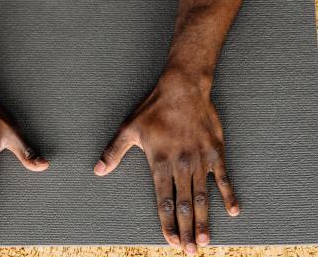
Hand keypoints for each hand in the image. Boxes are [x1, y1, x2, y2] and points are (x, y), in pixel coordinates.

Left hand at [94, 69, 238, 253]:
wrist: (182, 89)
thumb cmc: (154, 108)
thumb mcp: (129, 128)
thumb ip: (114, 152)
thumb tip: (98, 170)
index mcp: (160, 163)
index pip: (164, 201)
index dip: (167, 223)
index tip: (170, 241)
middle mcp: (181, 166)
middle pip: (185, 205)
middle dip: (187, 230)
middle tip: (191, 252)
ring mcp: (201, 160)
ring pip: (203, 196)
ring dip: (205, 220)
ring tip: (206, 241)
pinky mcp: (215, 152)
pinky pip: (224, 178)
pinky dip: (228, 194)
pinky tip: (232, 211)